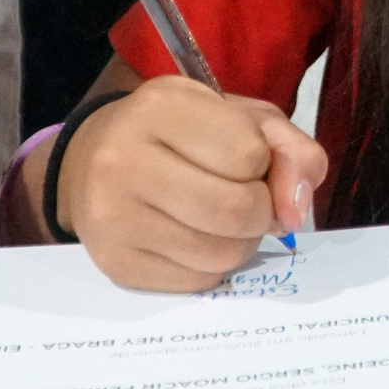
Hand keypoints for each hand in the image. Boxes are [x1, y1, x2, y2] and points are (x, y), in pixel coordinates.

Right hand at [55, 76, 328, 291]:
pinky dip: (213, 265)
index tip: (242, 157)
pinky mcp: (116, 263)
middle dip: (260, 210)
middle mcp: (124, 159)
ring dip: (240, 242)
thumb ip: (289, 151)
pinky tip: (193, 238)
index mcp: (160, 108)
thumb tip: (295, 212)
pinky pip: (198, 280)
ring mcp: (113, 216)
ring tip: (220, 218)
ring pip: (222, 254)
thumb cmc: (180, 135)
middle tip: (245, 198)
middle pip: (236, 210)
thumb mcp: (239, 119)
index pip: (248, 154)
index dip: (261, 162)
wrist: (93, 162)